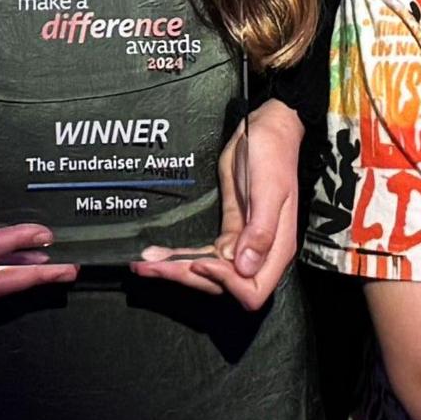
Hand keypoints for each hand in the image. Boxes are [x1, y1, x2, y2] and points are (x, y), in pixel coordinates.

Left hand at [134, 99, 303, 308]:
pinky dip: (179, 255)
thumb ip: (261, 231)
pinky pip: (202, 253)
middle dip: (186, 276)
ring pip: (206, 271)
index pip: (252, 290)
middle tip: (153, 265)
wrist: (265, 130)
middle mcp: (258, 253)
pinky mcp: (227, 232)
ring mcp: (241, 244)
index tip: (200, 261)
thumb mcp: (269, 190)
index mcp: (276, 248)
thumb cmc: (273, 156)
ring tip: (145, 262)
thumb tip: (245, 266)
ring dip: (175, 269)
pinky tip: (158, 254)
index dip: (224, 283)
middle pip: (222, 285)